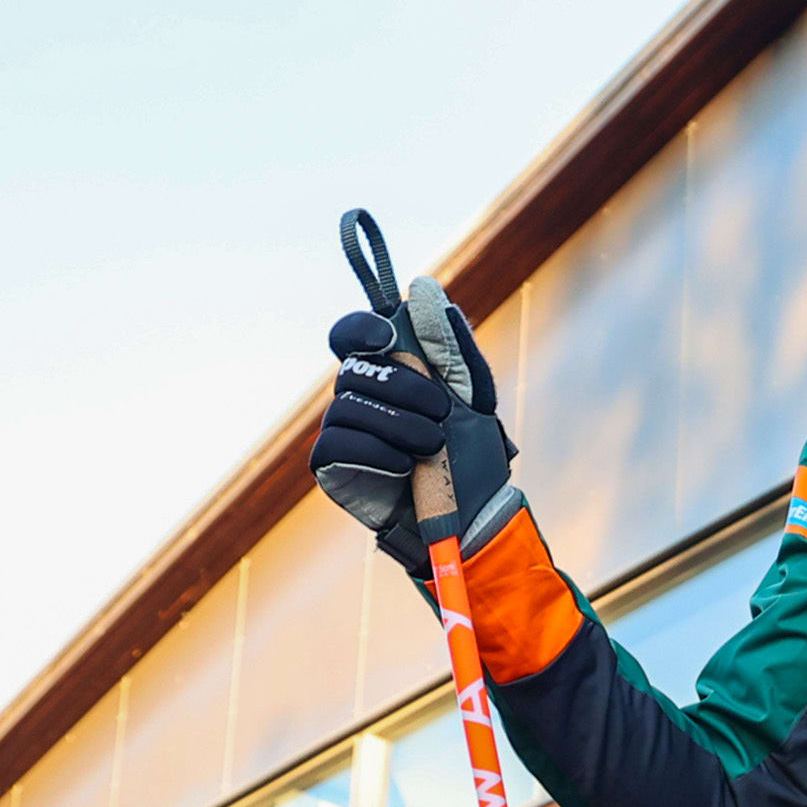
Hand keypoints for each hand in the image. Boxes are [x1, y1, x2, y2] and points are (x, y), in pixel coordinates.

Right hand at [308, 275, 518, 579]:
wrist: (472, 518)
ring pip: (347, 407)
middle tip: (442, 411)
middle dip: (403, 386)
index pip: (350, 335)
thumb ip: (450, 345)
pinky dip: (375, 450)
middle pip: (354, 369)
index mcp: (386, 373)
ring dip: (397, 423)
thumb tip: (424, 287)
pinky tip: (405, 465)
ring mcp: (342, 431)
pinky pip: (336, 444)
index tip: (385, 335)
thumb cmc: (471, 456)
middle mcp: (356, 397)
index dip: (359, 328)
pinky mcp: (333, 468)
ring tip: (433, 444)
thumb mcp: (472, 395)